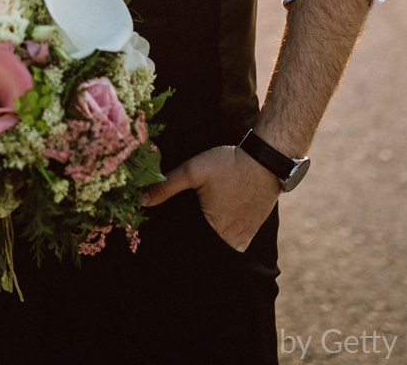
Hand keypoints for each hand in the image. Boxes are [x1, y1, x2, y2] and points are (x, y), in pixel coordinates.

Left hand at [141, 144, 279, 251]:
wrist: (266, 162)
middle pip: (202, 245)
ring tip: (199, 217)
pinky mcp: (251, 233)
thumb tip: (140, 200)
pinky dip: (220, 233)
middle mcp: (230, 241)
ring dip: (205, 236)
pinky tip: (214, 217)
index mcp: (215, 231)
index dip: (175, 236)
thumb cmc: (230, 165)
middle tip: (184, 217)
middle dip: (189, 236)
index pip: (187, 244)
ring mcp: (243, 239)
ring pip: (216, 244)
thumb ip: (166, 186)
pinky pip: (230, 240)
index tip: (164, 229)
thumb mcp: (193, 171)